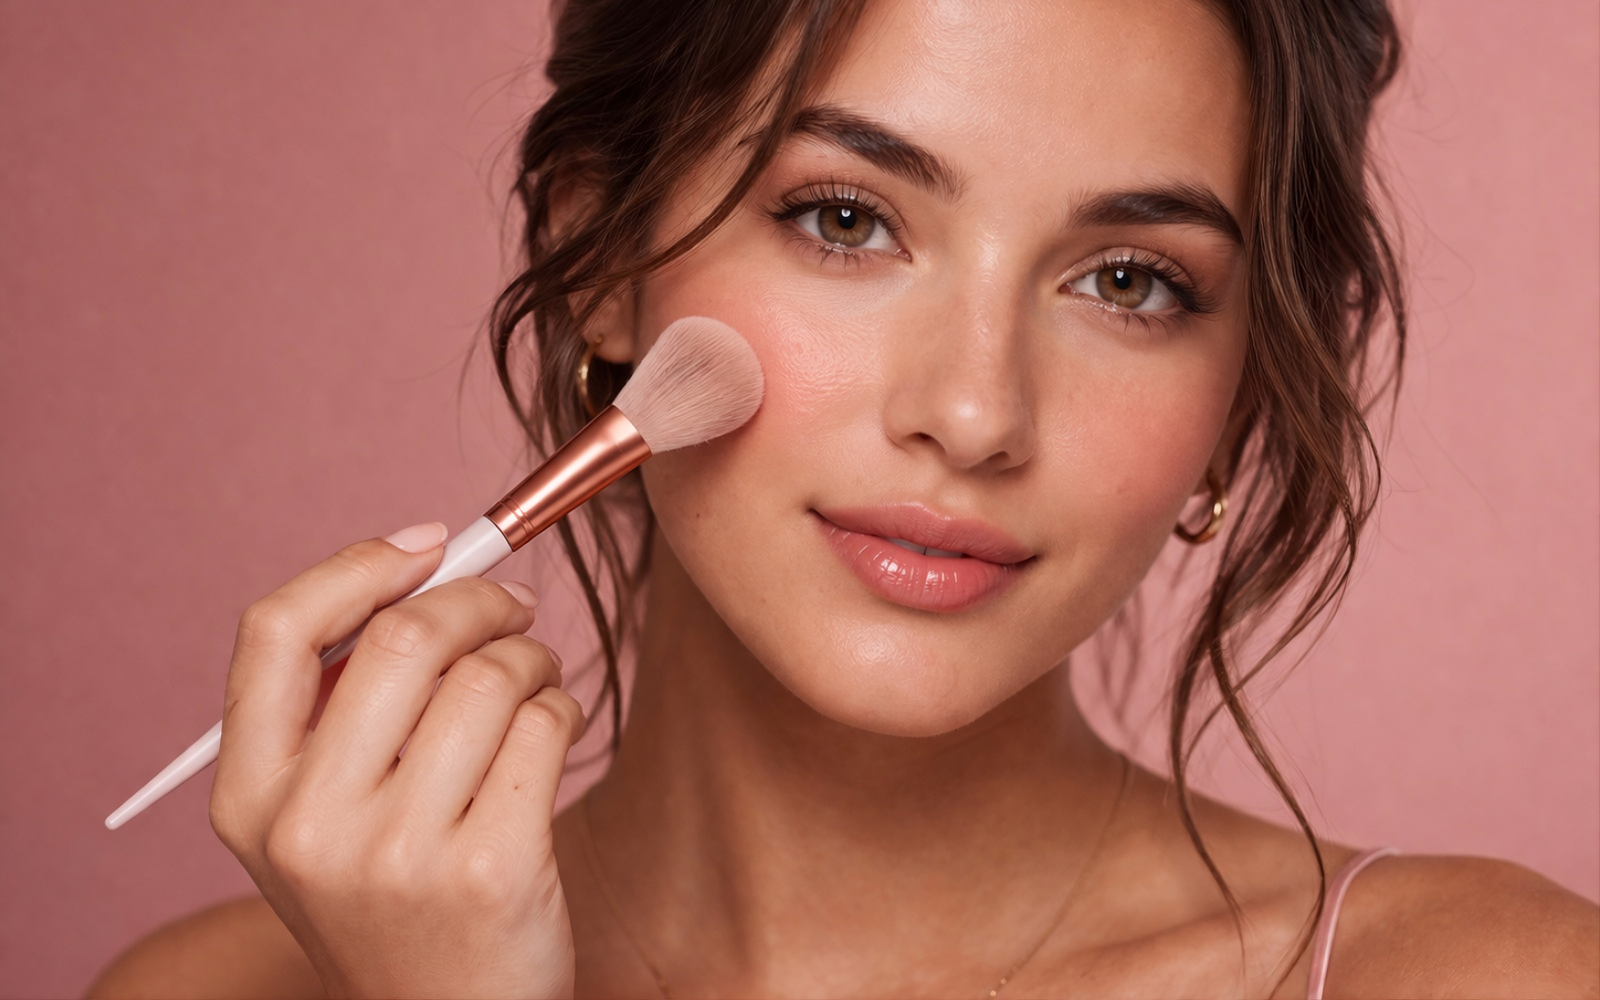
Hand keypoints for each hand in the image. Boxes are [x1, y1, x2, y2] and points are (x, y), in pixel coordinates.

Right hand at [209, 523, 583, 997]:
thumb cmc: (397, 895)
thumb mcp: (324, 818)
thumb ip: (344, 708)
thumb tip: (428, 564)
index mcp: (249, 797)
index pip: (277, 632)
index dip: (358, 565)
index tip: (428, 544)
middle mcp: (309, 825)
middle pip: (402, 637)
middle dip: (478, 600)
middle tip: (513, 609)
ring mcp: (398, 853)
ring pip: (488, 676)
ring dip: (530, 658)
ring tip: (534, 683)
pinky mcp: (491, 868)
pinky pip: (543, 724)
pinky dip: (560, 709)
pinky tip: (549, 738)